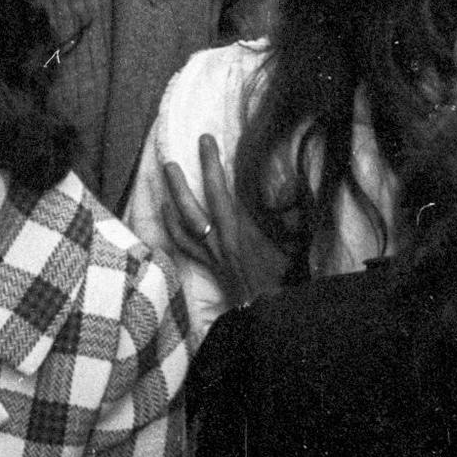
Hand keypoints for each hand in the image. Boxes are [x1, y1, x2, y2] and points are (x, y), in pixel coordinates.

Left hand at [162, 136, 283, 309]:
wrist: (268, 316)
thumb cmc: (283, 281)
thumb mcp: (293, 245)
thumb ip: (290, 214)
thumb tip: (290, 182)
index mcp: (238, 234)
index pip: (220, 192)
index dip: (211, 165)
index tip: (206, 140)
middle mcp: (218, 244)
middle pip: (191, 209)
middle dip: (180, 184)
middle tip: (169, 160)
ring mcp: (210, 258)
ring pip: (181, 229)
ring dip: (170, 206)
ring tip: (163, 187)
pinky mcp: (208, 269)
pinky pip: (183, 248)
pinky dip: (173, 230)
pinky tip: (167, 217)